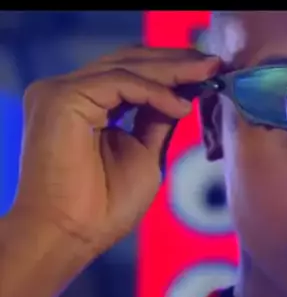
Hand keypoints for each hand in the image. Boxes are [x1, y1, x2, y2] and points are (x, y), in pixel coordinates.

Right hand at [9, 47, 220, 254]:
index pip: (131, 72)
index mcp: (84, 102)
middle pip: (129, 61)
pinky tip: (182, 106)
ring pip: (126, 67)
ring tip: (208, 75)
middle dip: (177, 61)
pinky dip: (155, 91)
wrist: (73, 235)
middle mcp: (69, 91)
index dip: (172, 69)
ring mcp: (61, 92)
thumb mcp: (145, 152)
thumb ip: (156, 119)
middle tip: (215, 63)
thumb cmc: (105, 206)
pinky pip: (120, 82)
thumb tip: (182, 92)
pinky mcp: (62, 98)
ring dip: (172, 70)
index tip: (211, 71)